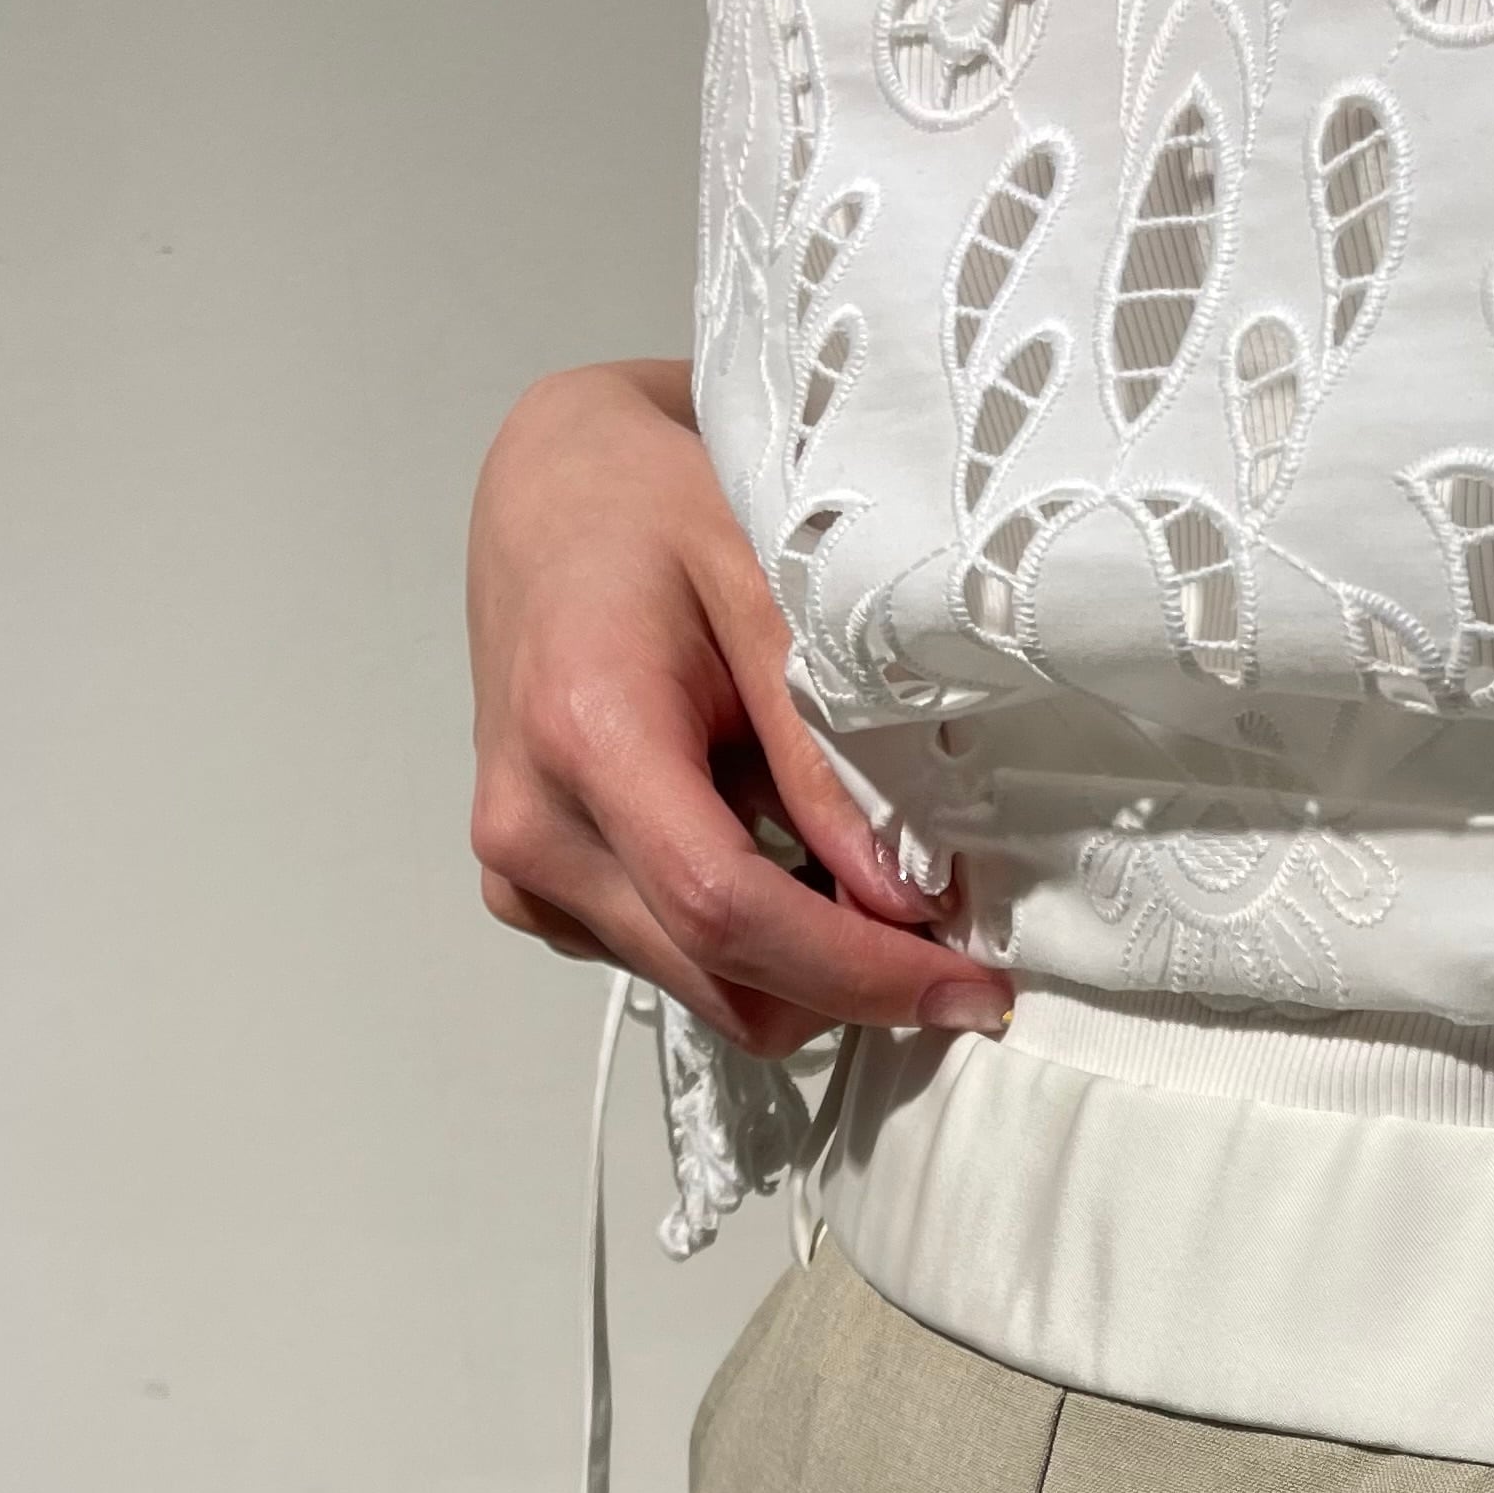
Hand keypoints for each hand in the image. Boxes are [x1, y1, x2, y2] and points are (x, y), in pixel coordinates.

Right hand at [467, 359, 1009, 1052]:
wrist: (549, 498)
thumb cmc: (654, 514)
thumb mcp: (766, 591)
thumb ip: (825, 753)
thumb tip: (903, 902)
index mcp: (585, 734)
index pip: (726, 912)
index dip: (858, 972)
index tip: (968, 988)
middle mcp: (534, 827)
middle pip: (723, 978)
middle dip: (855, 983)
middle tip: (952, 941)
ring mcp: (525, 875)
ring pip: (707, 994)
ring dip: (809, 968)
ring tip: (861, 869)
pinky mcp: (536, 896)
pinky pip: (674, 967)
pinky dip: (759, 947)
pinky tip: (787, 856)